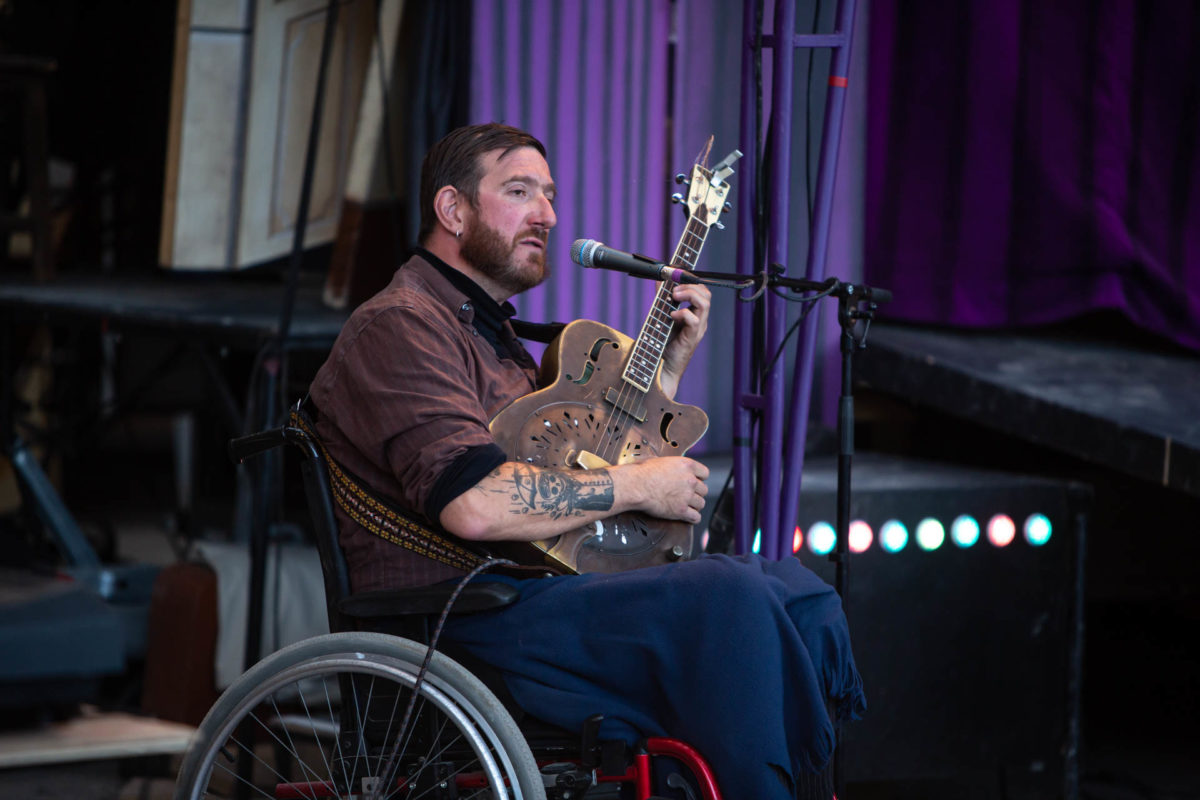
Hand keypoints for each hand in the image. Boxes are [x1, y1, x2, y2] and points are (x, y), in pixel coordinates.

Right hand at [620, 456, 709, 523]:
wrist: (634, 486)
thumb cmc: (641, 472)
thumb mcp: (659, 460)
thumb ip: (671, 465)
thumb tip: (669, 466)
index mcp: (687, 465)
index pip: (705, 473)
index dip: (699, 478)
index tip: (693, 482)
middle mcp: (690, 480)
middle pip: (704, 490)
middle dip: (696, 493)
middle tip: (687, 495)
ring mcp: (687, 496)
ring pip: (701, 504)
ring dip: (694, 505)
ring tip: (686, 506)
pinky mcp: (681, 510)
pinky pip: (696, 517)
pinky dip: (692, 518)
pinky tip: (687, 516)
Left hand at [659, 282, 711, 398]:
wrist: (661, 367)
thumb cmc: (663, 344)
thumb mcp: (662, 316)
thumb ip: (662, 299)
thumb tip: (659, 281)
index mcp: (695, 314)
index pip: (702, 291)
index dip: (691, 281)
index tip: (675, 275)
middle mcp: (700, 320)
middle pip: (706, 294)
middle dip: (690, 285)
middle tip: (674, 289)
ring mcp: (698, 329)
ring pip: (705, 303)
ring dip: (689, 294)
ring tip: (675, 296)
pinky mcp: (692, 337)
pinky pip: (694, 320)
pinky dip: (683, 313)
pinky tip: (672, 316)